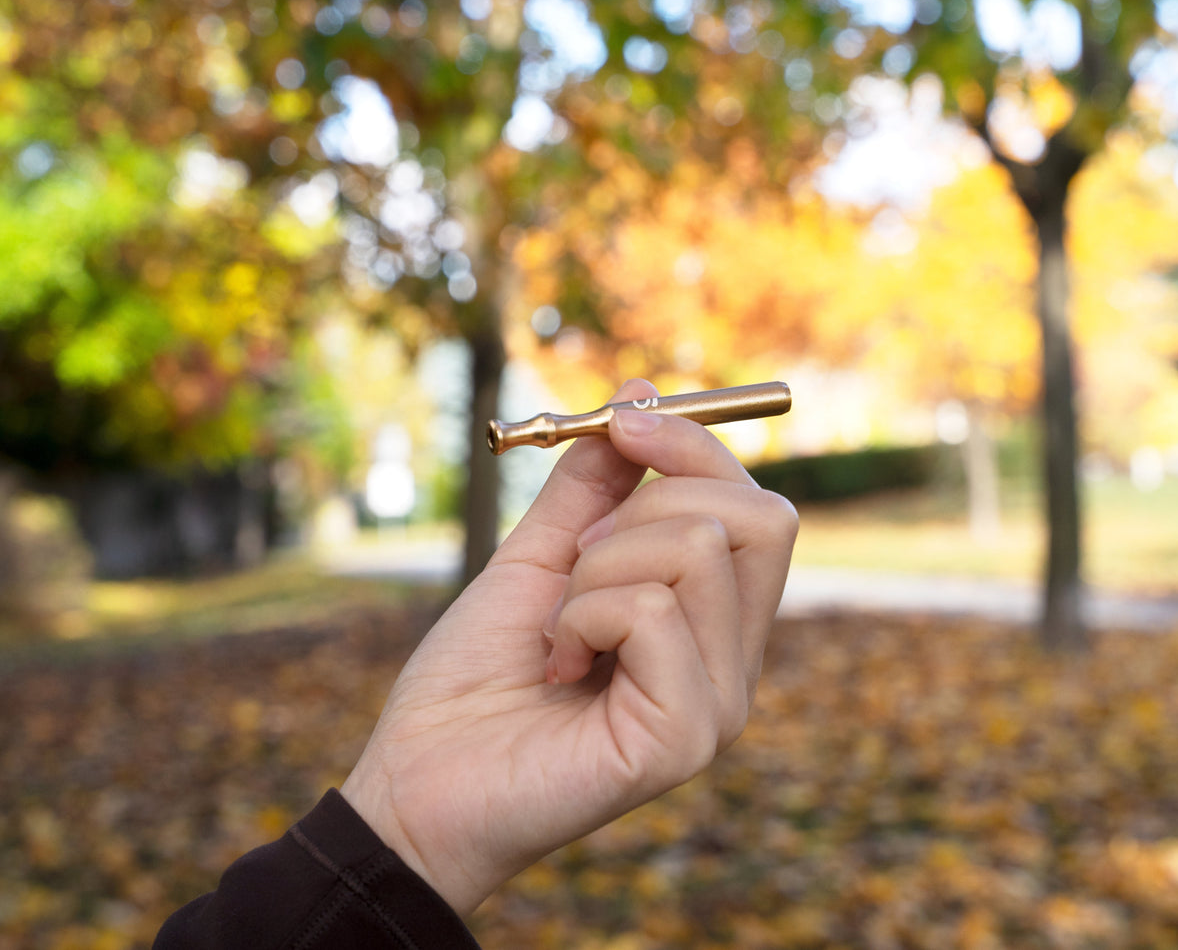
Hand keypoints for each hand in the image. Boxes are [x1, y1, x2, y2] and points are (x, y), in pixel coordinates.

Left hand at [340, 379, 798, 913]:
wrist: (415, 782)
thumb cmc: (475, 681)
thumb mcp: (536, 560)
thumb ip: (592, 488)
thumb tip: (641, 395)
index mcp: (708, 624)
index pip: (757, 509)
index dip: (695, 445)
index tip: (622, 419)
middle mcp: (732, 664)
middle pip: (761, 519)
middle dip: (654, 497)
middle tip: (577, 557)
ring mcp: (718, 705)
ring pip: (698, 550)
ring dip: (596, 566)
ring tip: (558, 628)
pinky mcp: (684, 736)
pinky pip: (651, 610)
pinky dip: (582, 614)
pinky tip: (556, 666)